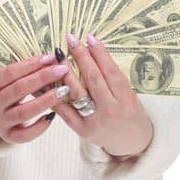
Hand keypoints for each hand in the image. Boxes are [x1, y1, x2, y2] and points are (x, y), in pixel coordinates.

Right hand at [0, 54, 69, 143]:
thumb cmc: (2, 93)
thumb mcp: (3, 82)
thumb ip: (22, 72)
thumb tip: (50, 59)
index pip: (9, 73)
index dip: (30, 64)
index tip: (50, 57)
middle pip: (18, 90)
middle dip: (42, 78)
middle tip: (62, 70)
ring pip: (24, 112)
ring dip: (46, 100)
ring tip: (63, 90)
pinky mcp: (8, 137)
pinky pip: (25, 135)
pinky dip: (40, 126)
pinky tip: (52, 116)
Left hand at [50, 33, 153, 157]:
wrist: (131, 142)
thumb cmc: (129, 113)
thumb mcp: (129, 94)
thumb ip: (112, 77)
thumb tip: (91, 50)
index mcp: (125, 98)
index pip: (111, 71)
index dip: (99, 53)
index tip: (89, 37)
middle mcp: (111, 110)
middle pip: (93, 79)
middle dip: (81, 56)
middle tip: (71, 39)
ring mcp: (95, 121)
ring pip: (77, 93)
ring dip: (65, 72)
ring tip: (58, 56)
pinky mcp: (82, 130)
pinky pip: (65, 110)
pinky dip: (55, 95)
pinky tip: (48, 81)